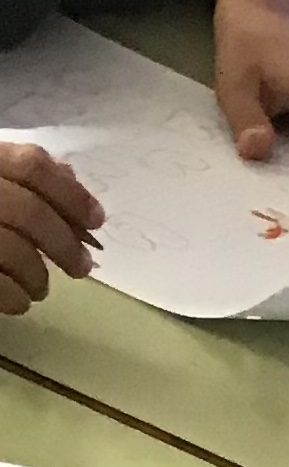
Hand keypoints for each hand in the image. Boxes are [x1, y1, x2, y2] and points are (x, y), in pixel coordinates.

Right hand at [0, 140, 102, 313]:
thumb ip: (19, 175)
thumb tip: (70, 180)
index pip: (31, 166)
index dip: (70, 194)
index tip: (96, 221)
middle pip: (28, 212)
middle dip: (63, 244)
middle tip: (81, 266)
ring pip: (13, 252)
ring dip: (38, 276)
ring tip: (40, 286)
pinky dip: (16, 298)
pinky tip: (18, 300)